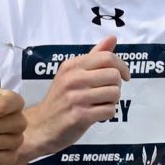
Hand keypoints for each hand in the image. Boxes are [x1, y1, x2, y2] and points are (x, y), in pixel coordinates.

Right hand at [19, 35, 129, 164]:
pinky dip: (107, 114)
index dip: (122, 66)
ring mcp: (75, 98)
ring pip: (114, 93)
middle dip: (116, 86)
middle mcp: (72, 79)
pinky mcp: (79, 116)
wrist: (40, 126)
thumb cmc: (60, 99)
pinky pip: (109, 111)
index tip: (124, 76)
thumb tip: (112, 37)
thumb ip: (94, 56)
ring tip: (99, 104)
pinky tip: (96, 115)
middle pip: (114, 75)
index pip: (107, 57)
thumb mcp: (72, 74)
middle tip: (106, 93)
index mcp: (71, 66)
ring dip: (112, 101)